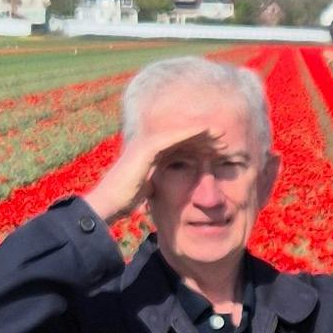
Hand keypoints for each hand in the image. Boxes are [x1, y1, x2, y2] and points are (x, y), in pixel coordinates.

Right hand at [82, 103, 221, 226]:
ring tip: (220, 131)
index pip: (179, 146)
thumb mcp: (149, 190)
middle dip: (202, 136)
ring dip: (200, 132)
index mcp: (151, 156)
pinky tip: (205, 131)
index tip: (217, 148)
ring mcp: (147, 144)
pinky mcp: (147, 147)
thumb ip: (157, 184)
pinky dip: (189, 132)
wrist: (109, 202)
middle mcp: (149, 146)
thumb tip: (163, 191)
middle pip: (181, 137)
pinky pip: (173, 137)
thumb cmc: (125, 200)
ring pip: (179, 133)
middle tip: (223, 136)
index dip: (198, 146)